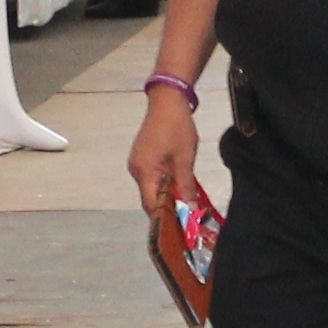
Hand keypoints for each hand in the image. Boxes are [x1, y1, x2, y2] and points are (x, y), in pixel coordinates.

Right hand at [127, 88, 207, 222]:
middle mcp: (136, 170)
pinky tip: (178, 183)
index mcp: (144, 172)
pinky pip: (151, 177)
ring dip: (166, 194)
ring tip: (186, 200)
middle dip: (167, 207)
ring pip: (151, 187)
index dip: (164, 218)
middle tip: (188, 215)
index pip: (150, 205)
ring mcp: (137, 162)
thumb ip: (186, 185)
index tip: (180, 227)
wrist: (167, 101)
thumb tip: (191, 209)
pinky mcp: (142, 156)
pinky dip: (163, 183)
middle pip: (150, 197)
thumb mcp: (185, 159)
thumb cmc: (177, 128)